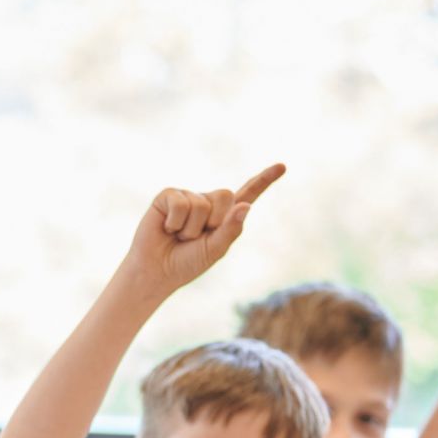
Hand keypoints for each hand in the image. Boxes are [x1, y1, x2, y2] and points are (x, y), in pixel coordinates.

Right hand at [123, 164, 284, 294]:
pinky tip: (167, 228)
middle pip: (225, 195)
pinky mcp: (168, 196)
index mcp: (225, 215)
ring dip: (191, 228)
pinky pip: (180, 203)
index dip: (264, 180)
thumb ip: (231, 229)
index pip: (248, 193)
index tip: (282, 166)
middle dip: (214, 220)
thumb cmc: (186, 263)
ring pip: (201, 204)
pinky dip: (175, 221)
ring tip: (178, 236)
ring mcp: (188, 197)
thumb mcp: (215, 250)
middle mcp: (207, 202)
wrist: (156, 271)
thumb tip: (246, 205)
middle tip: (195, 237)